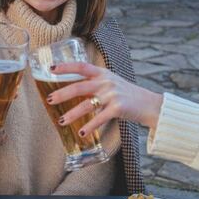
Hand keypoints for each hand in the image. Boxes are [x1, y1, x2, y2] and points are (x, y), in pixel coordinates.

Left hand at [46, 62, 162, 136]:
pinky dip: (89, 126)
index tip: (51, 69)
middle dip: (62, 94)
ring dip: (72, 114)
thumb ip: (95, 83)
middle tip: (49, 100)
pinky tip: (81, 132)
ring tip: (61, 121)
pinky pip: (99, 118)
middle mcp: (106, 82)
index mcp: (103, 73)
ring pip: (87, 104)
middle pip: (79, 86)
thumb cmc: (127, 94)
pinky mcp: (118, 108)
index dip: (66, 67)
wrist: (149, 104)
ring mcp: (112, 94)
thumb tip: (71, 90)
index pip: (81, 66)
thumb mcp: (111, 82)